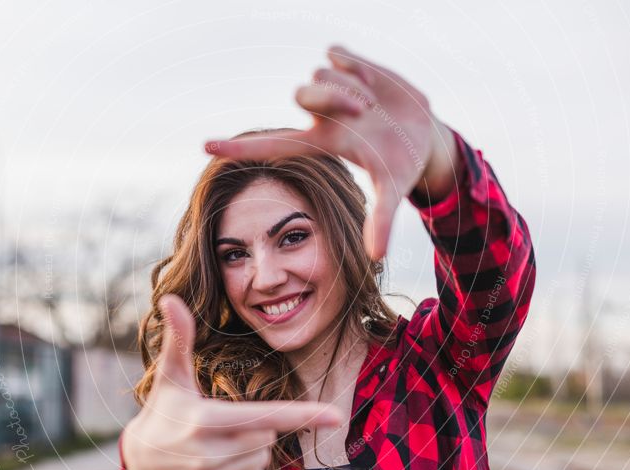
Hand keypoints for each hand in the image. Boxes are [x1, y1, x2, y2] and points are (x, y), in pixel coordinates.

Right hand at [121, 293, 343, 469]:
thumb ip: (179, 337)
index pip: (263, 416)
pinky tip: (218, 464)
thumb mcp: (171, 374)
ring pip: (262, 461)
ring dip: (251, 451)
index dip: (302, 414)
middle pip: (267, 437)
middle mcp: (206, 452)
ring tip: (218, 443)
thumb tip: (170, 296)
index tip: (336, 416)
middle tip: (224, 423)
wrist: (139, 458)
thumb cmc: (165, 408)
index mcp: (203, 419)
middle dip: (257, 428)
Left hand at [204, 45, 455, 260]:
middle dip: (335, 98)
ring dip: (352, 87)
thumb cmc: (401, 163)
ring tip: (374, 104)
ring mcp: (331, 88)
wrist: (425, 133)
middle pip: (301, 94)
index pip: (271, 145)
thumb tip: (376, 257)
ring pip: (321, 73)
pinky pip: (336, 53)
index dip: (239, 148)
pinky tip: (372, 83)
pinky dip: (357, 65)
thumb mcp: (391, 189)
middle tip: (364, 111)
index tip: (204, 148)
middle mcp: (319, 116)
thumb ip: (381, 219)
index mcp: (321, 144)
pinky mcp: (346, 64)